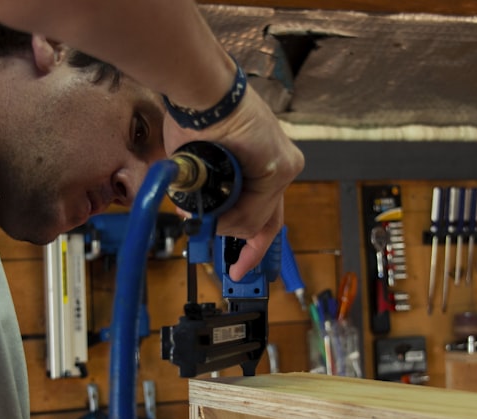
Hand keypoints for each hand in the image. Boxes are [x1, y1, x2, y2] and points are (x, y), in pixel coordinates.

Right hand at [164, 87, 303, 281]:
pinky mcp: (280, 167)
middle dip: (246, 248)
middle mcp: (280, 167)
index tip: (241, 267)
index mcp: (263, 164)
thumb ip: (203, 194)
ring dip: (223, 221)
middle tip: (234, 268)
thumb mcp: (199, 165)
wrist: (201, 92)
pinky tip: (214, 198)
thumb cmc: (195, 117)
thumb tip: (193, 217)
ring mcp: (283, 168)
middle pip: (266, 223)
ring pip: (254, 221)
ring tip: (203, 201)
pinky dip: (230, 213)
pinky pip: (255, 211)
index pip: (267, 214)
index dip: (254, 245)